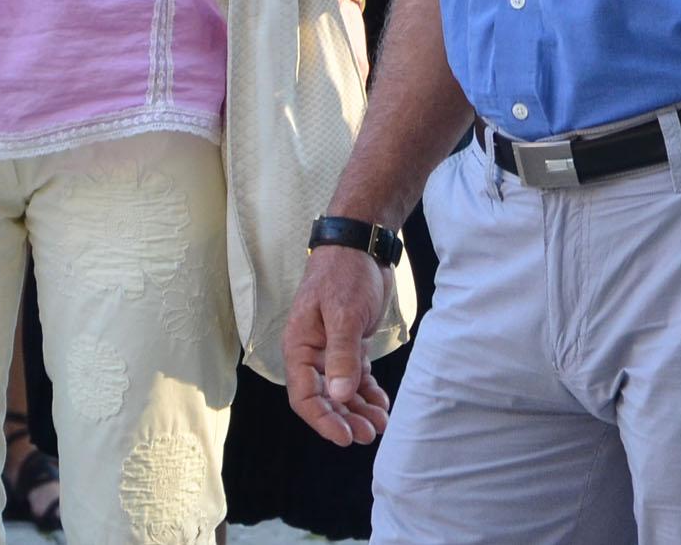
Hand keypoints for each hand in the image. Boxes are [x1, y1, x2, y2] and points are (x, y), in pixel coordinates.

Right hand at [283, 245, 394, 446]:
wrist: (362, 244)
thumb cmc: (345, 273)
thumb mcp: (344, 313)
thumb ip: (341, 355)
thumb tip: (338, 396)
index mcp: (299, 346)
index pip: (303, 396)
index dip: (322, 419)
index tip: (345, 436)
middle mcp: (312, 353)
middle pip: (324, 398)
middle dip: (345, 419)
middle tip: (368, 434)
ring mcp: (331, 350)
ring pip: (342, 391)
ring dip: (358, 410)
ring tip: (379, 424)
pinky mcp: (350, 344)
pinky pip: (356, 377)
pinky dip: (367, 392)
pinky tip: (381, 404)